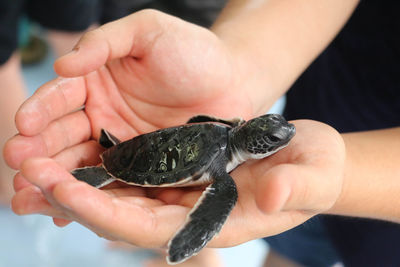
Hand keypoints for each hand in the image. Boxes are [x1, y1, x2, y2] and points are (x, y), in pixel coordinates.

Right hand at [5, 9, 254, 169]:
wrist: (235, 80)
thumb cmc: (194, 51)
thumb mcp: (147, 32)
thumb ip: (104, 42)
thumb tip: (63, 65)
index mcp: (97, 81)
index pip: (62, 95)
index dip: (42, 109)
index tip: (25, 124)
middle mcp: (102, 114)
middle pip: (63, 133)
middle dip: (39, 148)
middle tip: (21, 163)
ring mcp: (120, 143)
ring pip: (80, 161)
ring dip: (55, 177)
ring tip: (29, 193)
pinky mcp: (140, 165)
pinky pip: (111, 180)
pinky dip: (89, 194)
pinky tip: (67, 209)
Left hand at [8, 120, 344, 248]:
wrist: (309, 158)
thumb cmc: (314, 169)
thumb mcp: (312, 174)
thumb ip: (296, 188)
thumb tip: (272, 198)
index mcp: (216, 221)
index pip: (150, 227)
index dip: (107, 213)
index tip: (64, 192)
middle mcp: (190, 211)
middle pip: (122, 213)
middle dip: (75, 196)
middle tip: (31, 170)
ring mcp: (181, 192)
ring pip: (120, 193)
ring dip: (78, 178)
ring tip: (37, 158)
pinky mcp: (179, 171)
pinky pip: (133, 172)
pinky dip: (102, 164)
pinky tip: (74, 149)